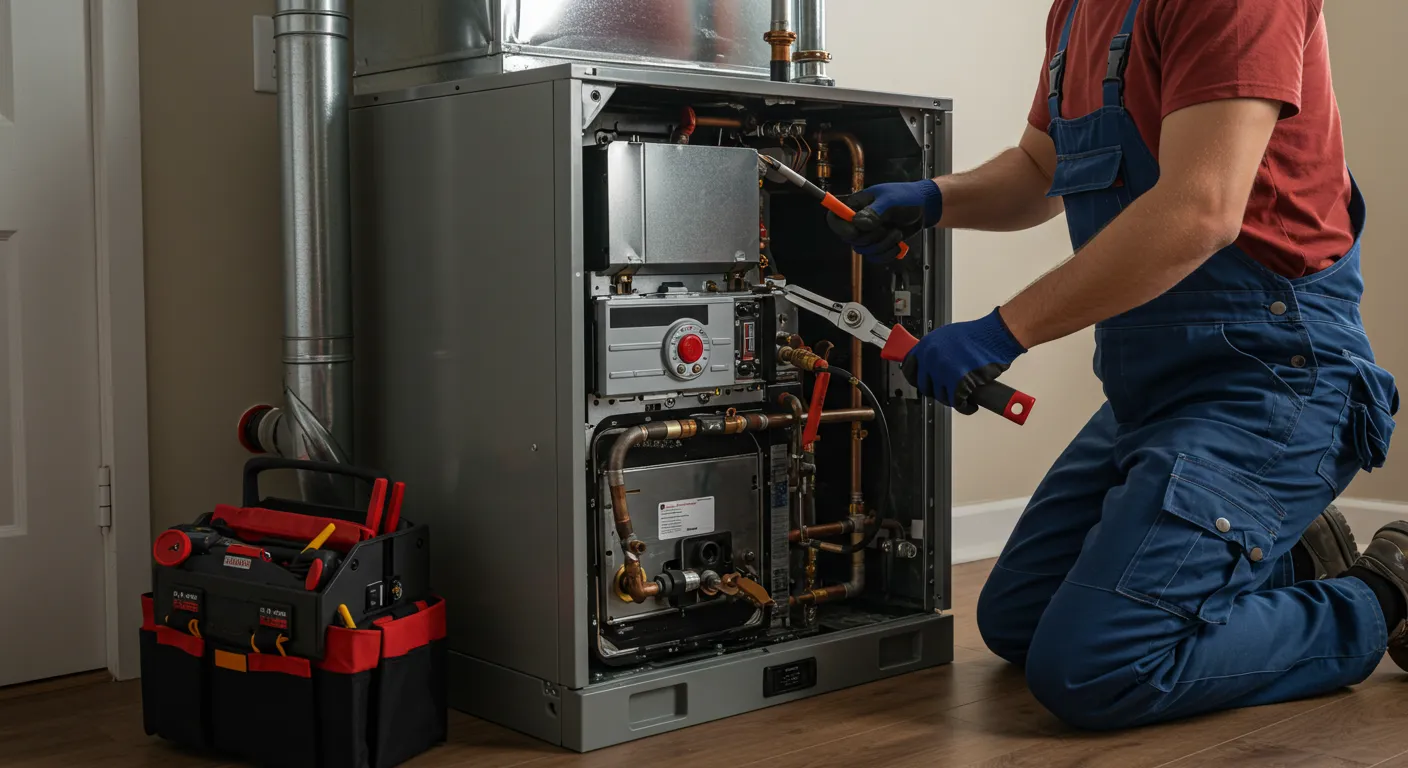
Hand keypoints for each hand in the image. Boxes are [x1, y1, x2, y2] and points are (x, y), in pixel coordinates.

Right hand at [827, 180, 943, 261]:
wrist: (925, 208)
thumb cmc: (908, 198)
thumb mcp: (891, 201)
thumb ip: (874, 212)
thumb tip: (858, 223)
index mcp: (857, 205)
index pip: (835, 218)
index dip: (840, 228)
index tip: (855, 232)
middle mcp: (859, 221)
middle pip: (849, 239)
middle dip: (870, 238)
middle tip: (884, 227)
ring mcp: (869, 234)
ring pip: (864, 250)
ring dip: (883, 245)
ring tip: (896, 232)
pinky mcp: (879, 244)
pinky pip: (875, 257)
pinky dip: (888, 253)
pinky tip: (898, 243)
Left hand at [902, 309, 1025, 412]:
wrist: (994, 336)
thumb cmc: (977, 335)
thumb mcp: (946, 337)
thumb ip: (934, 351)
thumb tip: (928, 365)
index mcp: (926, 345)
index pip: (909, 368)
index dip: (916, 378)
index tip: (923, 382)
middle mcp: (931, 358)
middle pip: (925, 386)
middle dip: (937, 390)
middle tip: (947, 390)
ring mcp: (943, 371)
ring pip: (940, 396)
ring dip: (951, 398)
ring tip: (960, 394)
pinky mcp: (958, 382)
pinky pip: (957, 402)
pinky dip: (964, 406)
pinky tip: (969, 404)